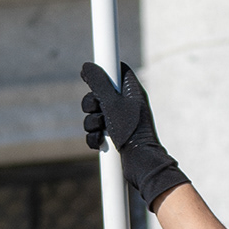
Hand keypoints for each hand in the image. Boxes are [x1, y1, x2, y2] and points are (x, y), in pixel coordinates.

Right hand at [81, 61, 188, 214]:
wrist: (141, 163)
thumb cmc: (132, 132)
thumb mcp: (112, 103)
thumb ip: (99, 83)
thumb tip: (87, 66)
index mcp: (132, 91)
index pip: (117, 71)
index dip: (103, 71)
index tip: (90, 75)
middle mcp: (127, 104)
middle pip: (99, 93)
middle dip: (91, 103)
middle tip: (96, 109)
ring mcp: (120, 121)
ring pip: (95, 114)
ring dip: (91, 123)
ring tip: (101, 129)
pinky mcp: (114, 137)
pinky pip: (96, 132)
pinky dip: (94, 137)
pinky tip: (99, 142)